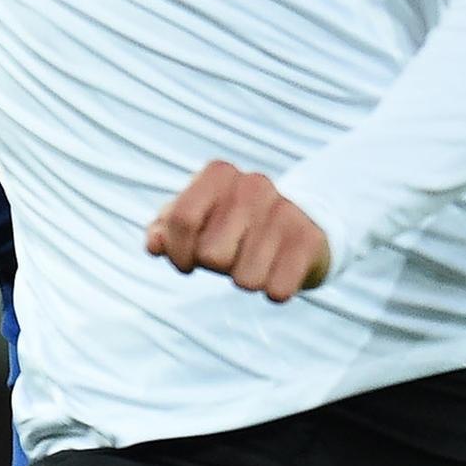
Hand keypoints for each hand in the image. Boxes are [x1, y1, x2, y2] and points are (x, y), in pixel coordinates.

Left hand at [146, 161, 331, 301]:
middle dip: (215, 267)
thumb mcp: (195, 223)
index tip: (186, 262)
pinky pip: (278, 290)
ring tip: (255, 261)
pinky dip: (274, 291)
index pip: (181, 219)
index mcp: (218, 174)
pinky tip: (278, 271)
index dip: (178, 252)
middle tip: (230, 257)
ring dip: (245, 280)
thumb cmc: (231, 227)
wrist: (298, 226)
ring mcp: (285, 210)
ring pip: (245, 279)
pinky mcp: (309, 239)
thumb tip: (155, 244)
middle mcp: (254, 184)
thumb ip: (165, 231)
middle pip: (211, 255)